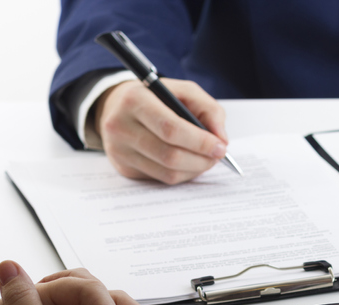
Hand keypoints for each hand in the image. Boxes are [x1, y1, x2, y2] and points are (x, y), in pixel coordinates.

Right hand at [95, 78, 227, 184]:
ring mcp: (119, 150)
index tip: (220, 147)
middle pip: (170, 155)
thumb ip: (209, 109)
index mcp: (135, 100)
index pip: (170, 128)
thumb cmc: (157, 98)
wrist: (118, 107)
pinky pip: (162, 179)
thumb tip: (221, 139)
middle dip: (202, 159)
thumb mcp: (184, 91)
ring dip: (195, 169)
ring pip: (168, 172)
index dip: (200, 142)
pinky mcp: (123, 167)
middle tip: (217, 156)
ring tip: (206, 159)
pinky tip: (189, 163)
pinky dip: (183, 174)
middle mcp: (121, 126)